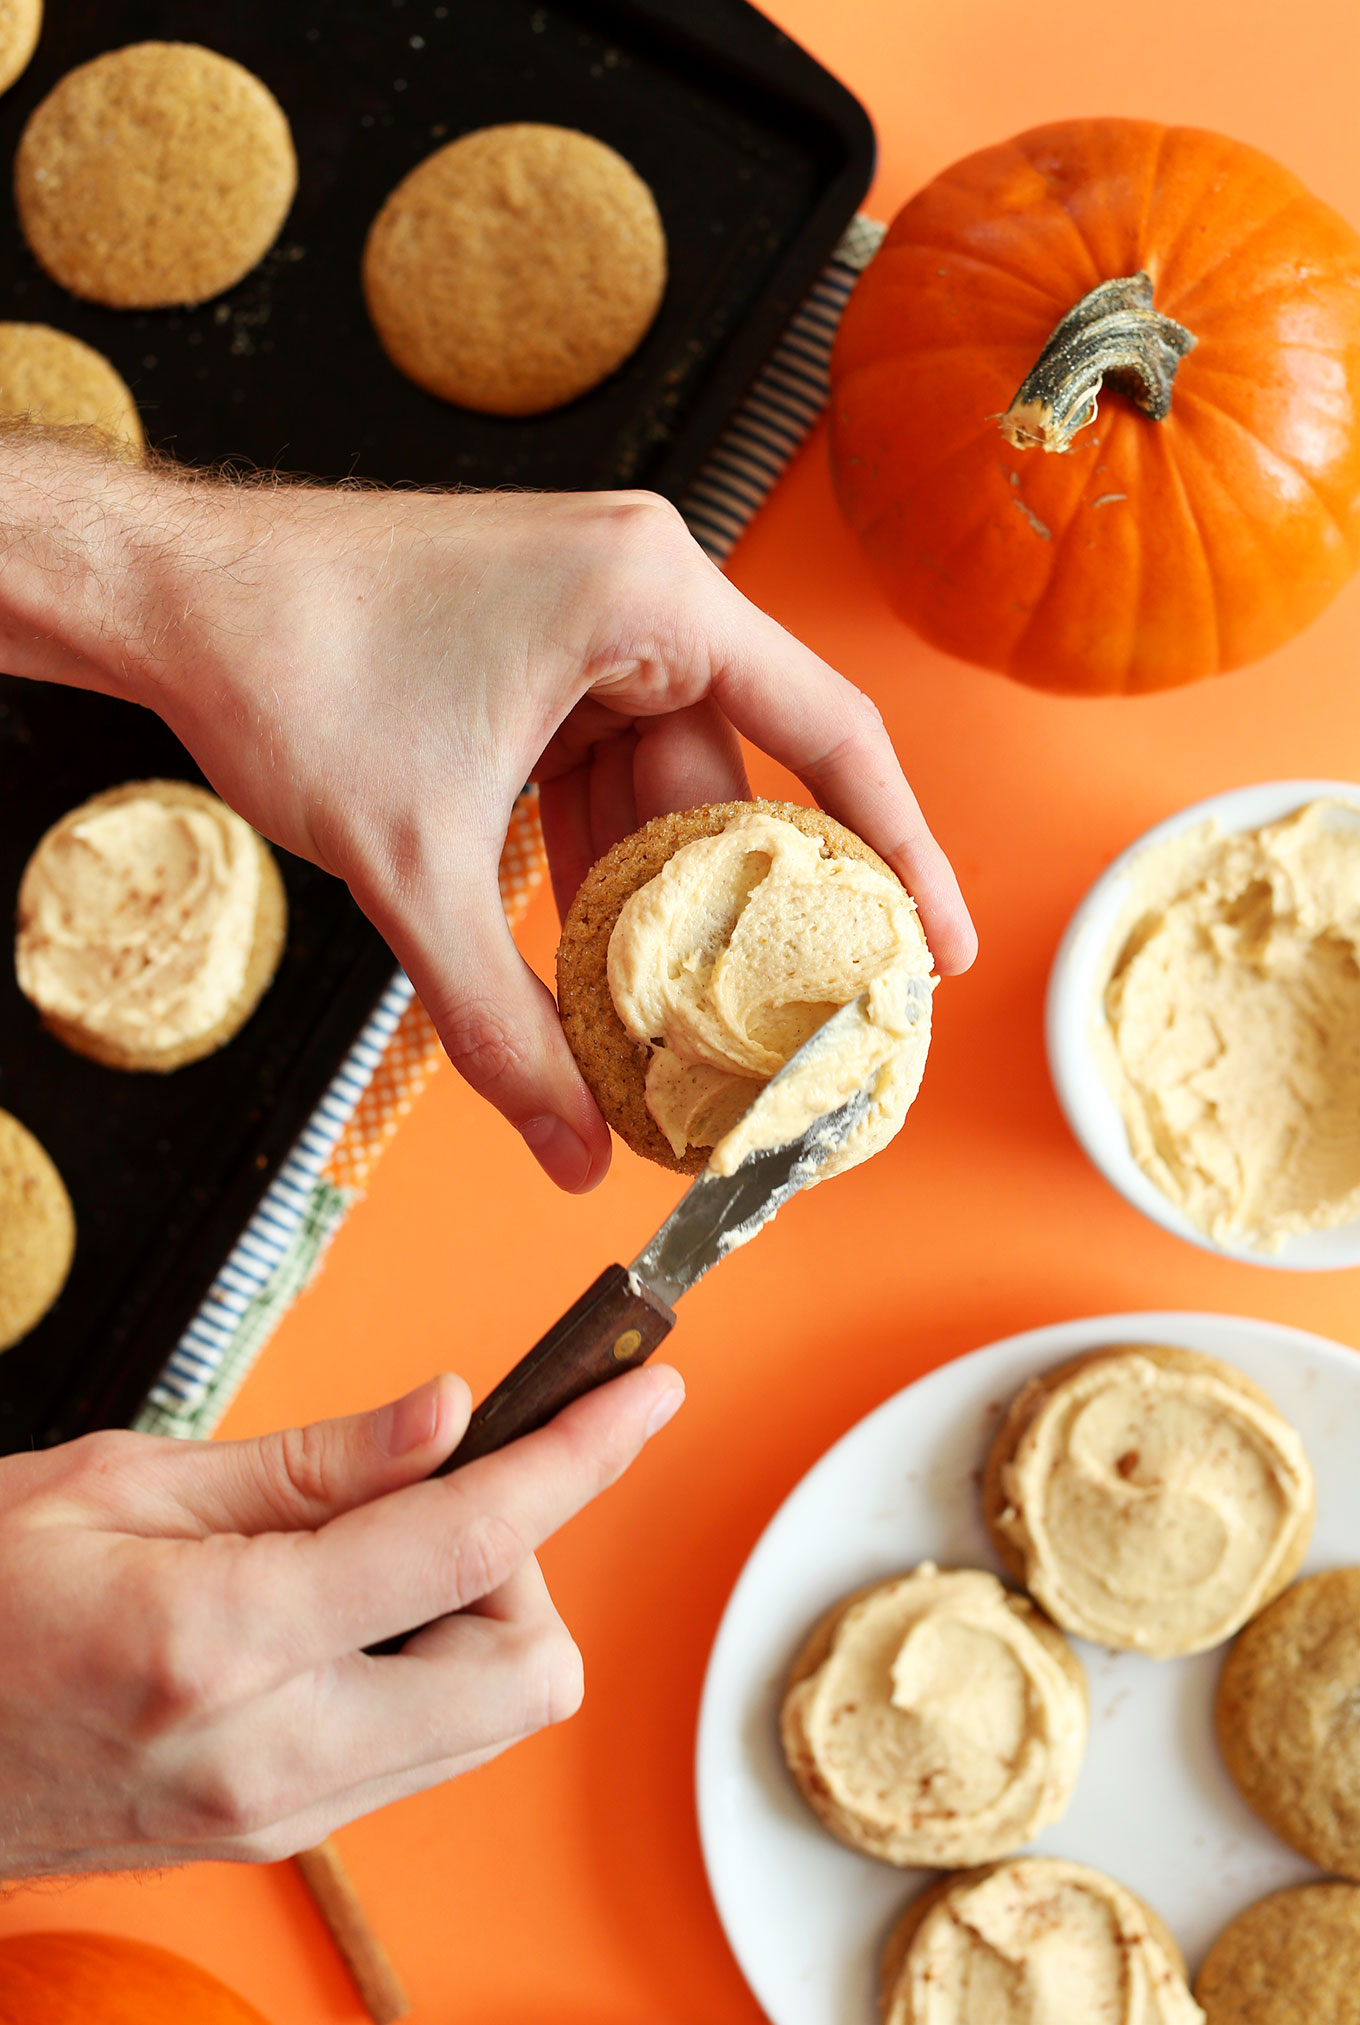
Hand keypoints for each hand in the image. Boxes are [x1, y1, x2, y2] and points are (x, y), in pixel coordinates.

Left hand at [0, 448, 975, 1189]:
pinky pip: (599, 779)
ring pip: (662, 792)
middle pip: (737, 780)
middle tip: (787, 1027)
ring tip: (687, 1021)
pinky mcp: (535, 659)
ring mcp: (584, 624)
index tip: (939, 948)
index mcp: (651, 596)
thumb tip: (569, 1150)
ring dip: (662, 906)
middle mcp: (638, 594)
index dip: (899, 851)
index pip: (828, 732)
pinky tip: (600, 960)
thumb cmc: (289, 664)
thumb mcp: (416, 864)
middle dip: (746, 915)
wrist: (167, 593)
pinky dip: (599, 867)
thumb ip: (500, 1019)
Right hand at [0, 1363, 681, 1875]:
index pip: (468, 1543)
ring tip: (359, 1552)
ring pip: (491, 1719)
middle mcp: (273, 1755)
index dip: (580, 1454)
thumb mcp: (121, 1481)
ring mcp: (276, 1817)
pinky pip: (422, 1748)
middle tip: (431, 1496)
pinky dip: (428, 1666)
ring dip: (478, 1618)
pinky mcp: (272, 1839)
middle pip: (531, 1672)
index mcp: (223, 1641)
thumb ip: (313, 1462)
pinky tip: (341, 1609)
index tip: (646, 1391)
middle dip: (526, 1568)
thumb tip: (451, 1415)